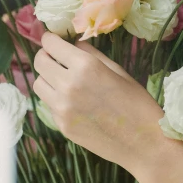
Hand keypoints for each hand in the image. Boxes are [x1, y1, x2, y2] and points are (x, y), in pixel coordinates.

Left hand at [33, 32, 173, 175]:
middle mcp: (68, 85)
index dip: (50, 39)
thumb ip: (92, 55)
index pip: (50, 45)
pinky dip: (55, 98)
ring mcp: (62, 108)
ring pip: (39, 84)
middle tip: (56, 57)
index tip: (53, 39)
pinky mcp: (62, 126)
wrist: (143, 143)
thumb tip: (74, 44)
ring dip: (47, 78)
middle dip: (46, 56)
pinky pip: (49, 104)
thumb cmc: (138, 103)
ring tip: (63, 79)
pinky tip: (73, 101)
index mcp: (85, 66)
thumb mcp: (118, 71)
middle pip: (39, 63)